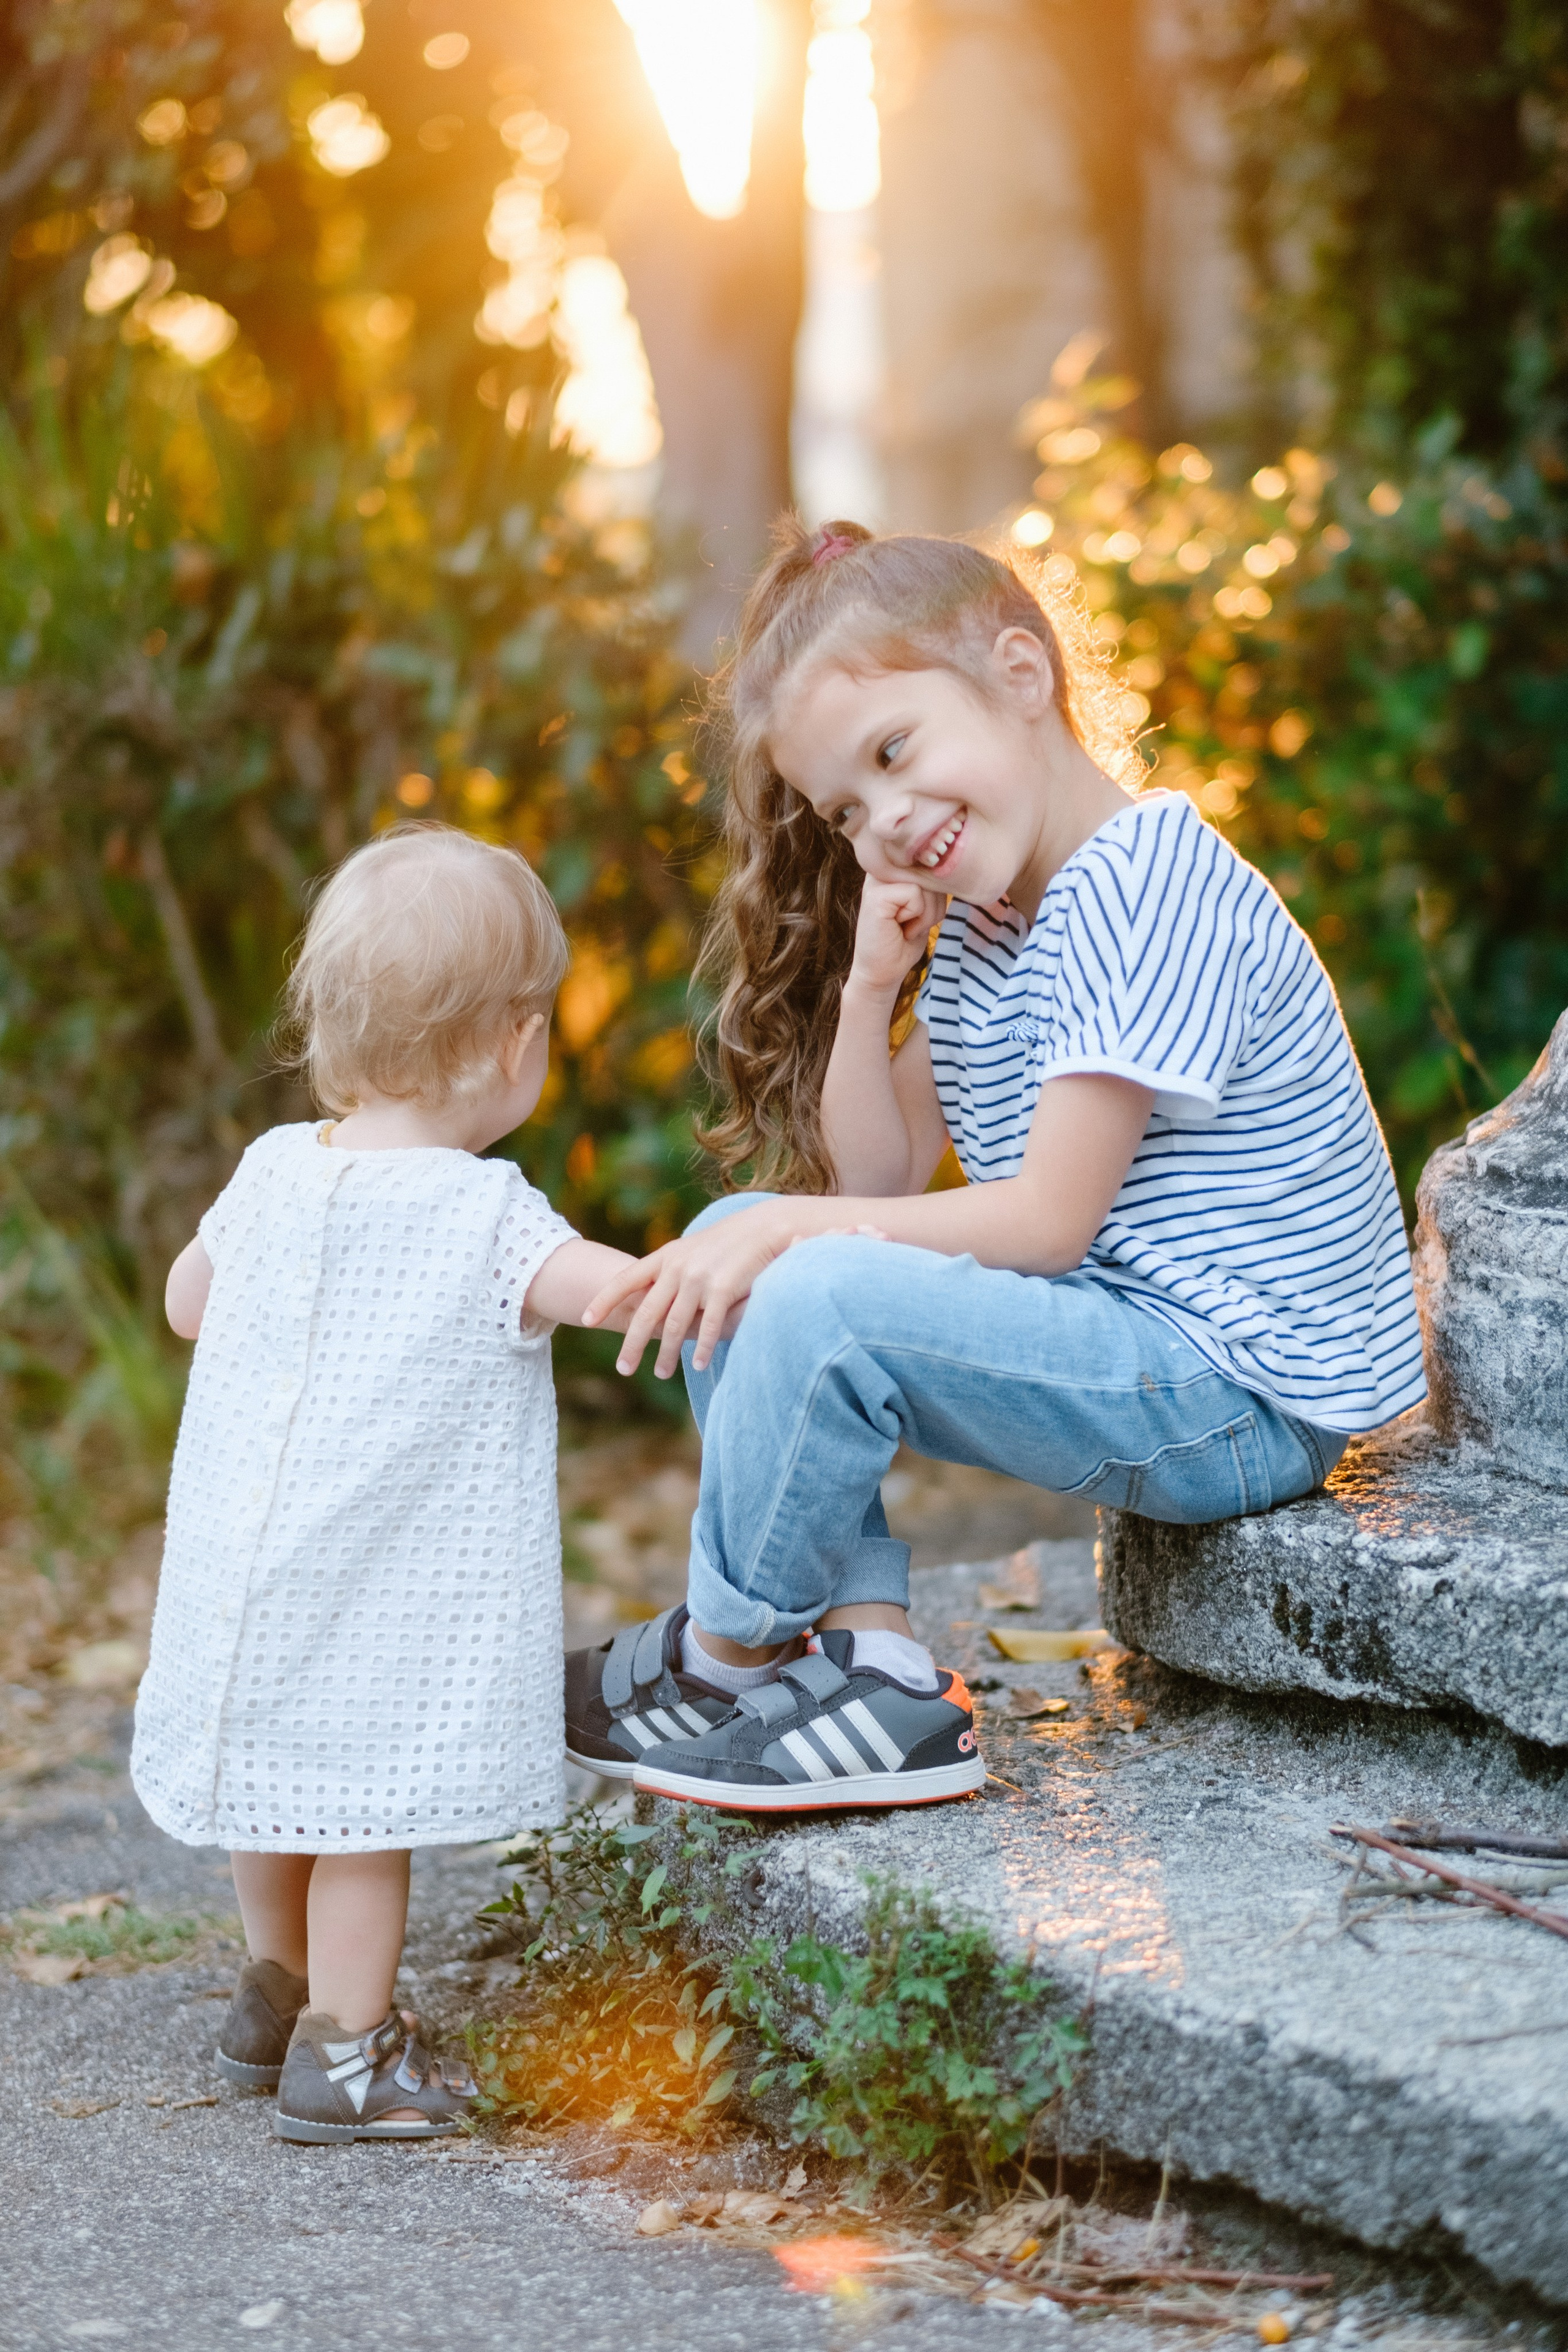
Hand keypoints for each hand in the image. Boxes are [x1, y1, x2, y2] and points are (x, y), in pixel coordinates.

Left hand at [583, 1201, 810, 1378]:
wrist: (765, 1228)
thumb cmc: (729, 1242)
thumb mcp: (693, 1249)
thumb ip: (671, 1269)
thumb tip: (649, 1292)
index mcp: (666, 1256)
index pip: (626, 1280)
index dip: (603, 1300)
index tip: (585, 1321)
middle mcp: (677, 1267)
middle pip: (647, 1312)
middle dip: (632, 1343)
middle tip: (624, 1368)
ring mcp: (699, 1279)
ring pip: (674, 1325)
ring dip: (667, 1353)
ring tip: (662, 1373)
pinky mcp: (723, 1289)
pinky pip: (707, 1326)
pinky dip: (702, 1347)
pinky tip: (698, 1365)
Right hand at [847, 875, 944, 997]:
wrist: (882, 972)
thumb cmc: (904, 940)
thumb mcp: (925, 905)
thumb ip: (931, 882)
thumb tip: (948, 866)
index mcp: (894, 867)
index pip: (932, 863)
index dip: (936, 892)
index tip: (917, 913)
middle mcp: (883, 868)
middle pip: (931, 872)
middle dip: (933, 905)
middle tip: (911, 923)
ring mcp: (877, 880)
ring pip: (926, 883)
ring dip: (926, 913)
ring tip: (905, 926)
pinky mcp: (876, 895)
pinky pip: (915, 894)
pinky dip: (917, 917)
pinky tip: (900, 928)